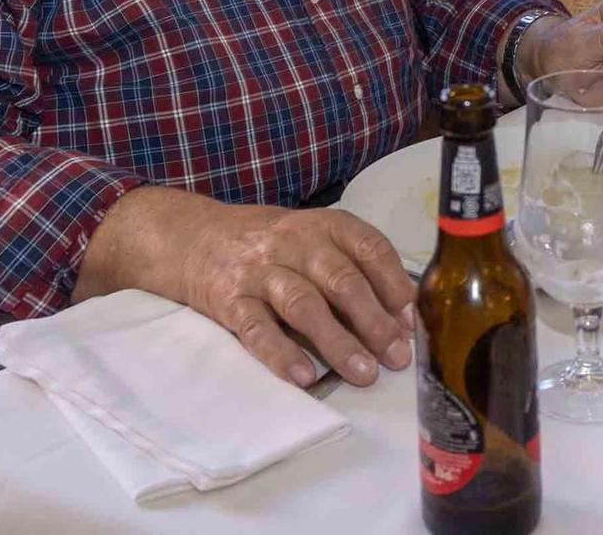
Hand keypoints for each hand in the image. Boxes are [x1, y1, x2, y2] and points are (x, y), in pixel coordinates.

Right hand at [78, 189, 417, 389]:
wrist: (192, 237)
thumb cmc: (269, 246)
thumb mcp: (312, 240)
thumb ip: (353, 268)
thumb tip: (402, 316)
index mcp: (322, 224)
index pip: (367, 245)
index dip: (392, 281)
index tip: (410, 317)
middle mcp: (293, 241)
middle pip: (340, 279)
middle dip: (373, 321)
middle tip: (396, 358)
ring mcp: (258, 269)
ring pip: (303, 304)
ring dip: (336, 341)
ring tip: (363, 375)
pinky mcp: (227, 298)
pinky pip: (256, 328)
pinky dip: (281, 353)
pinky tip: (303, 377)